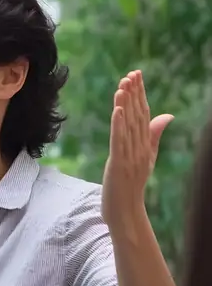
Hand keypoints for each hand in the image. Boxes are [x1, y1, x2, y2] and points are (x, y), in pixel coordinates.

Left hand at [102, 70, 172, 228]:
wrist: (126, 212)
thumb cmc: (132, 185)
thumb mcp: (146, 157)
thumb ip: (154, 135)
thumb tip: (168, 114)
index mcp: (145, 145)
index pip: (143, 115)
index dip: (140, 94)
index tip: (136, 75)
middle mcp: (140, 148)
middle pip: (137, 117)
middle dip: (134, 94)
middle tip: (132, 73)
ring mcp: (130, 156)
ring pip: (128, 126)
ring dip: (126, 104)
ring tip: (124, 85)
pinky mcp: (119, 164)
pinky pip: (119, 141)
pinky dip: (118, 125)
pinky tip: (118, 109)